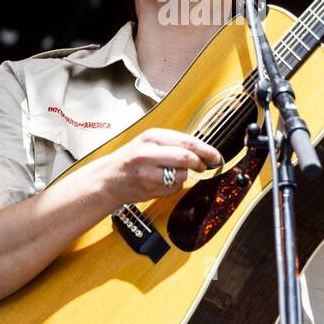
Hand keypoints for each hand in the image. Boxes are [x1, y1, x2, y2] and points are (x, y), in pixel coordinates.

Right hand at [94, 128, 222, 208]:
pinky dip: (175, 186)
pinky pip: (173, 187)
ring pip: (181, 174)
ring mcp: (147, 171)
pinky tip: (163, 182)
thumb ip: (173, 143)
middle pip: (186, 157)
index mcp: (152, 136)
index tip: (216, 156)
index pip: (187, 141)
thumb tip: (202, 150)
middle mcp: (148, 151)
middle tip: (203, 166)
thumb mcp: (149, 143)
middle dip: (200, 163)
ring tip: (173, 173)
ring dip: (184, 176)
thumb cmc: (131, 159)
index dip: (206, 150)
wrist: (108, 178)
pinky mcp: (148, 187)